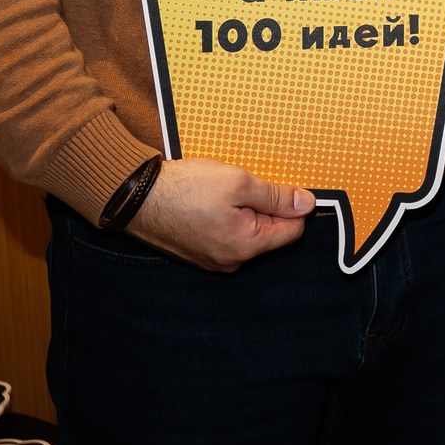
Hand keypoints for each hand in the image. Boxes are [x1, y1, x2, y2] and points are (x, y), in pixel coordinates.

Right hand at [126, 156, 311, 270]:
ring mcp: (212, 260)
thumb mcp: (240, 183)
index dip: (292, 206)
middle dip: (264, 208)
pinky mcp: (199, 253)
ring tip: (220, 194)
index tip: (279, 187)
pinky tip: (209, 203)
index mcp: (245, 247)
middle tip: (242, 187)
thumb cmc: (186, 188)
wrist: (135, 196)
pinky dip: (226, 218)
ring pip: (247, 234)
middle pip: (270, 234)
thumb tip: (308, 204)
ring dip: (244, 212)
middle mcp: (230, 261)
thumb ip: (277, 196)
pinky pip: (227, 236)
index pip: (292, 232)